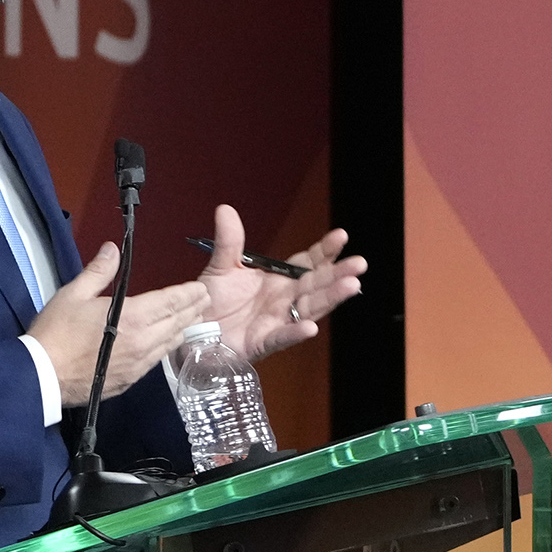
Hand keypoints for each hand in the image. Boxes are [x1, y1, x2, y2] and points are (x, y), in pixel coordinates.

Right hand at [30, 244, 207, 404]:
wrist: (43, 376)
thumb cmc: (55, 334)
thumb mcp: (73, 294)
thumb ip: (99, 271)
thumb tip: (112, 249)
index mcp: (131, 317)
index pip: (170, 301)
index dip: (188, 293)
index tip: (200, 287)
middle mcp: (143, 341)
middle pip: (177, 322)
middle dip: (193, 308)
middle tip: (205, 299)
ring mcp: (140, 363)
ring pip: (171, 342)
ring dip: (185, 328)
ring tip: (195, 318)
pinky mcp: (133, 378)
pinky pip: (158, 359)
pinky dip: (169, 346)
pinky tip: (171, 341)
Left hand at [193, 203, 365, 359]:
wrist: (193, 332)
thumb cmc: (212, 303)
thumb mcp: (221, 267)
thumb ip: (228, 242)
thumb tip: (226, 209)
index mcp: (279, 281)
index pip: (309, 264)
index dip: (325, 251)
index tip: (341, 236)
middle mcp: (285, 301)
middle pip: (317, 286)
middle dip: (339, 274)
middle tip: (359, 263)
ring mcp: (278, 322)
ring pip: (310, 309)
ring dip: (331, 298)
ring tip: (351, 286)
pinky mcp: (263, 342)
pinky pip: (282, 337)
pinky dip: (295, 332)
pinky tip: (310, 327)